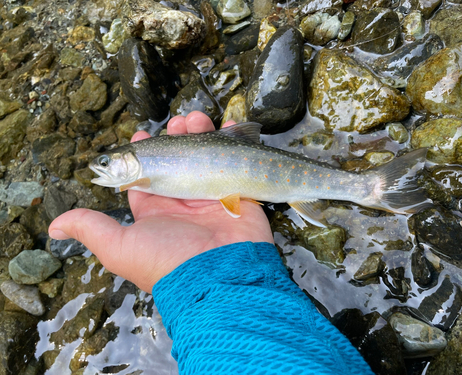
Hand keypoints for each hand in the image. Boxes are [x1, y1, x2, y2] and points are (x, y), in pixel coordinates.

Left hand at [49, 111, 273, 292]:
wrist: (220, 272)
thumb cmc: (167, 258)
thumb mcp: (120, 246)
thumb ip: (91, 228)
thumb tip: (54, 226)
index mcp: (155, 208)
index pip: (146, 174)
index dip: (143, 152)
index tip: (141, 133)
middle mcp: (182, 200)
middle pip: (177, 158)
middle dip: (175, 136)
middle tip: (177, 122)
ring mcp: (210, 194)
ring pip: (203, 155)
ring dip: (200, 134)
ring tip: (197, 120)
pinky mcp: (235, 191)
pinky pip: (233, 160)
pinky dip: (231, 142)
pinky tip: (225, 127)